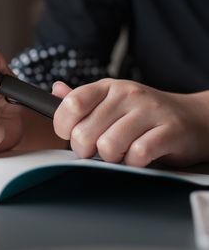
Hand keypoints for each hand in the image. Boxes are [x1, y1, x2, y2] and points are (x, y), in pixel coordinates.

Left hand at [52, 78, 208, 166]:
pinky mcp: (169, 130)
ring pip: (108, 145)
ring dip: (111, 157)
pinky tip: (139, 156)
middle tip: (97, 149)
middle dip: (86, 149)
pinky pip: (137, 154)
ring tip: (120, 152)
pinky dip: (134, 162)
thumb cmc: (144, 114)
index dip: (63, 126)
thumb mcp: (111, 101)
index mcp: (108, 87)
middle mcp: (127, 94)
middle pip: (84, 132)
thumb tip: (56, 90)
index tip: (69, 135)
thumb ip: (82, 100)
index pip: (72, 103)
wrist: (193, 118)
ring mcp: (149, 111)